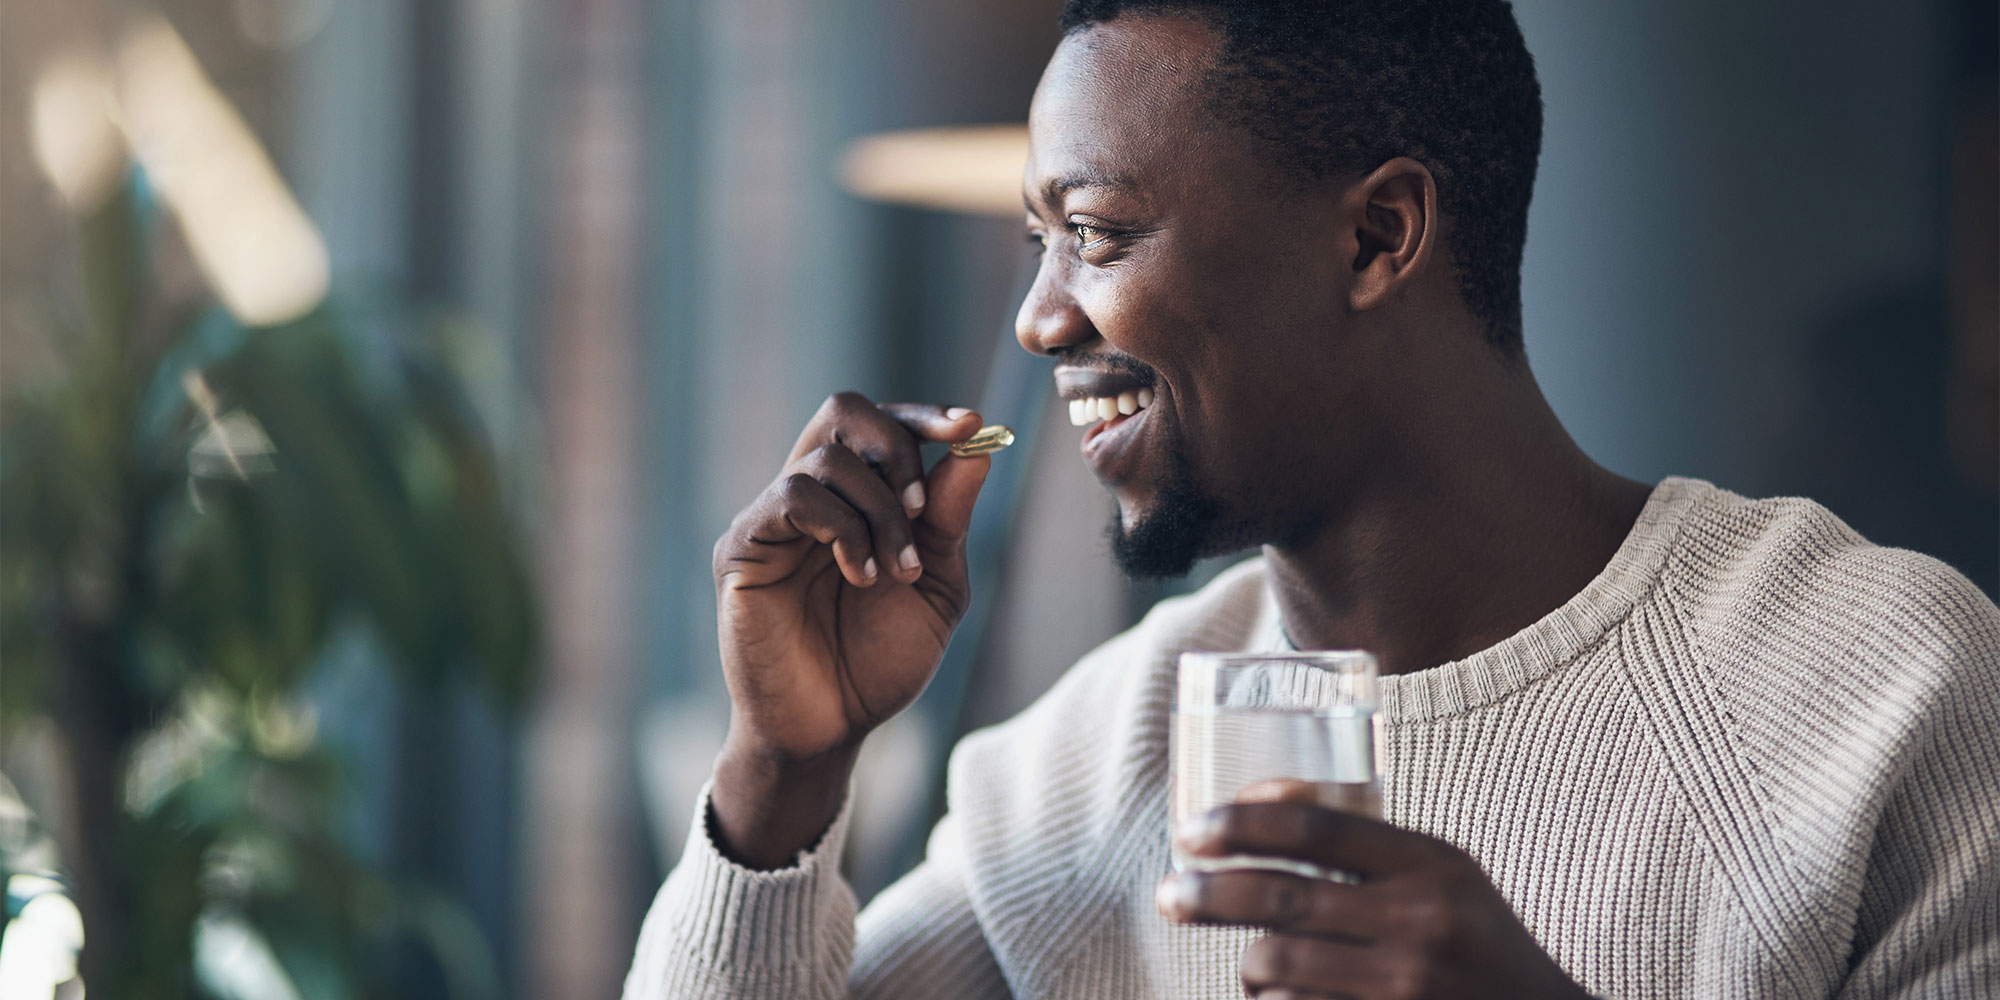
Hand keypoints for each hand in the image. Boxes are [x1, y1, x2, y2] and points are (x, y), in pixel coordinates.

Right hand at [710, 393, 988, 865]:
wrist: (832, 728)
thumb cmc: (879, 661)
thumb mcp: (935, 585)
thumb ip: (949, 519)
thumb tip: (976, 446)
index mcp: (857, 498)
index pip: (882, 424)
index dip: (924, 415)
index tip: (971, 425)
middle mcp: (811, 496)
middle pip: (844, 409)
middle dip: (897, 445)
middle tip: (921, 507)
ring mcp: (772, 517)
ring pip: (826, 459)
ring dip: (879, 512)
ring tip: (893, 573)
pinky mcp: (744, 546)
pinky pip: (791, 497)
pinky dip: (841, 527)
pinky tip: (861, 575)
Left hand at [1158, 780, 1589, 999]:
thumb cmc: (1476, 950)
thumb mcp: (1444, 880)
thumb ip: (1364, 844)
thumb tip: (1255, 795)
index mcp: (1434, 866)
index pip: (1316, 826)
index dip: (1240, 824)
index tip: (1192, 831)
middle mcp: (1422, 923)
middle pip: (1278, 896)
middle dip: (1206, 893)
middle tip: (1169, 894)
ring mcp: (1404, 988)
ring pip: (1274, 965)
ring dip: (1251, 967)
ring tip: (1257, 970)